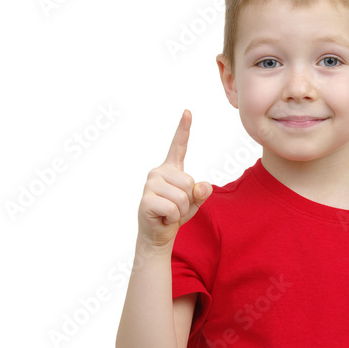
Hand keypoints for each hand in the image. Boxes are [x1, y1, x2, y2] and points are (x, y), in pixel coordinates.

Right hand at [137, 109, 212, 247]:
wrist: (158, 235)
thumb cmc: (175, 215)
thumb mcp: (194, 203)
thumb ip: (201, 193)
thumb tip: (202, 186)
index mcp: (171, 170)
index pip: (178, 146)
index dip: (183, 129)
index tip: (187, 112)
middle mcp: (158, 173)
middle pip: (189, 182)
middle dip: (189, 200)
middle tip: (175, 208)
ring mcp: (150, 185)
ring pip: (182, 197)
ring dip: (181, 211)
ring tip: (169, 213)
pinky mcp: (146, 200)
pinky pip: (173, 209)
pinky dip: (173, 218)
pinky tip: (163, 219)